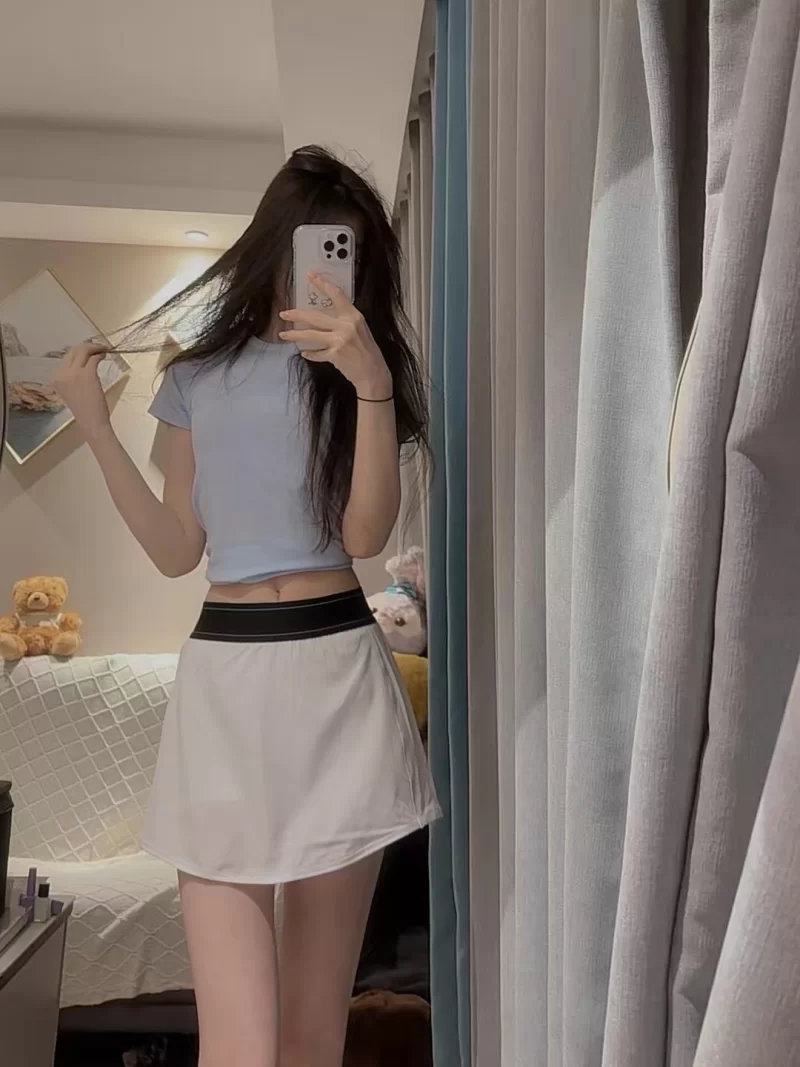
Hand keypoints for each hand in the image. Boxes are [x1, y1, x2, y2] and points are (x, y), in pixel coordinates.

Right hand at [53, 343, 111, 437]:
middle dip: (86, 346)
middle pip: (73, 350)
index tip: (89, 351)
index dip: (79, 351)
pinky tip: (104, 355)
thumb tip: (83, 362)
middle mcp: (61, 373)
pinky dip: (99, 354)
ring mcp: (73, 373)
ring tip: (102, 350)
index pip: (66, 357)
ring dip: (94, 347)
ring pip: (83, 350)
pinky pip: (93, 358)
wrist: (91, 422)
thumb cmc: (85, 410)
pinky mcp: (87, 374)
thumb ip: (71, 377)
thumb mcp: (70, 391)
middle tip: (98, 347)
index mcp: (56, 378)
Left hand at [278, 273, 392, 398]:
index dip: (322, 284)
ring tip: (283, 335)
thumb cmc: (368, 352)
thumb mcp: (361, 330)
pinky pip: (316, 353)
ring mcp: (340, 340)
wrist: (373, 373)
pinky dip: (310, 354)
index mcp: (354, 316)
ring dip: (295, 335)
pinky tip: (304, 352)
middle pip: (315, 316)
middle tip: (284, 314)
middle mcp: (346, 326)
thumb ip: (345, 321)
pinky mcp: (335, 355)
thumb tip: (324, 316)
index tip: (311, 276)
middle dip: (297, 315)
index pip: (336, 295)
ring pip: (311, 334)